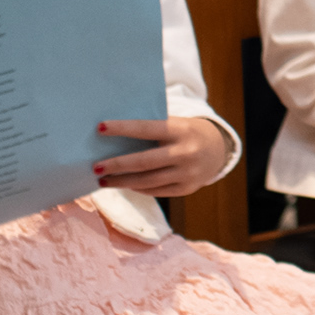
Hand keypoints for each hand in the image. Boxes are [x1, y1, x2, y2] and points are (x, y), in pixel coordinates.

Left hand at [92, 114, 238, 198]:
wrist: (218, 149)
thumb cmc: (185, 133)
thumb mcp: (175, 124)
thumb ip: (152, 130)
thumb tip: (114, 138)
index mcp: (181, 130)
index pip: (147, 128)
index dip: (123, 128)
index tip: (100, 128)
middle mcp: (186, 152)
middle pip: (144, 161)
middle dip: (117, 165)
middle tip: (96, 167)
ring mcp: (187, 173)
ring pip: (148, 181)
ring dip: (122, 182)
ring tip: (103, 181)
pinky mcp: (187, 189)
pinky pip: (155, 191)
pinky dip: (137, 188)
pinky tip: (124, 184)